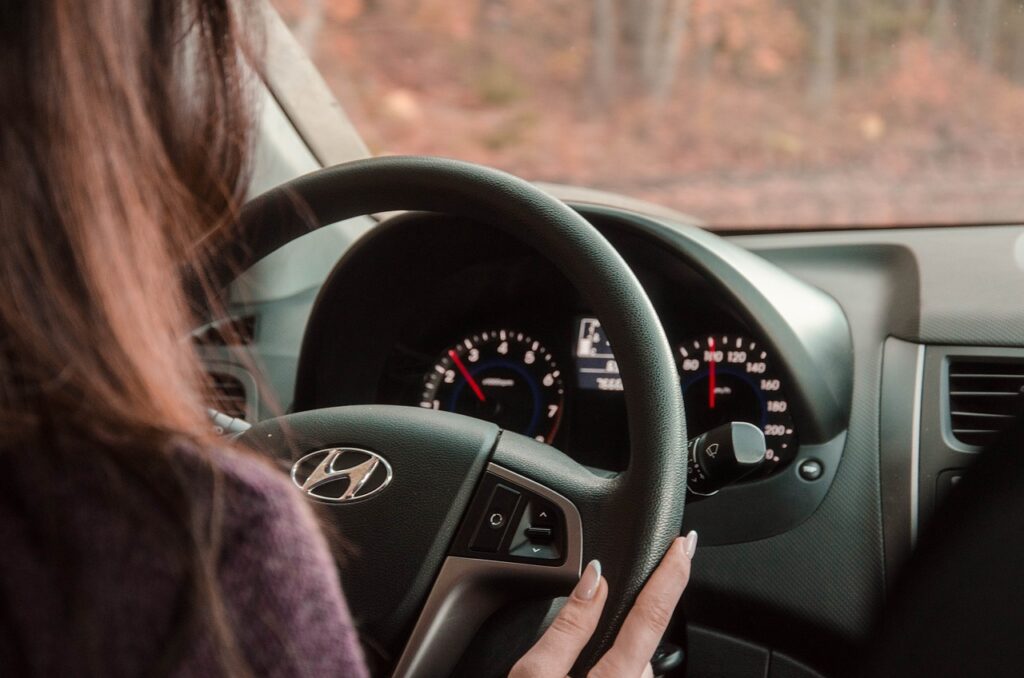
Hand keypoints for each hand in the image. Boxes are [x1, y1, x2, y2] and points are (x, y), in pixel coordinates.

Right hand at [509, 530, 697, 677]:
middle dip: (617, 641)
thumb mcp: (533, 676)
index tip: (684, 545)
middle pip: (642, 649)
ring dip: (612, 671)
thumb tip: (594, 579)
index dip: (670, 575)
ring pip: (635, 674)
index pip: (652, 616)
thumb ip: (567, 625)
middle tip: (575, 666)